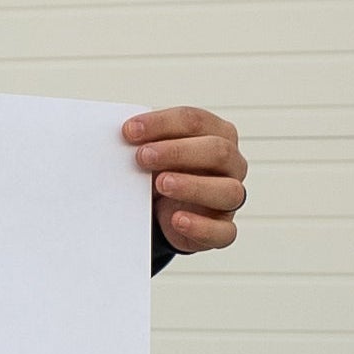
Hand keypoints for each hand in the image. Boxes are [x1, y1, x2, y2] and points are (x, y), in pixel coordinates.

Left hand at [124, 107, 244, 253]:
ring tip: (161, 184)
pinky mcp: (223, 229)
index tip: (129, 131)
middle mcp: (231, 164)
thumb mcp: (155, 152)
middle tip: (142, 156)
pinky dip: (201, 227)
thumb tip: (121, 135)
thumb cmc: (164, 170)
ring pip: (228, 190)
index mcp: (217, 134)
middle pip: (218, 151)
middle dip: (177, 151)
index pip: (195, 121)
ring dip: (193, 186)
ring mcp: (230, 197)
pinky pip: (223, 232)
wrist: (166, 210)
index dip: (162, 123)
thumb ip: (144, 141)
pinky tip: (177, 220)